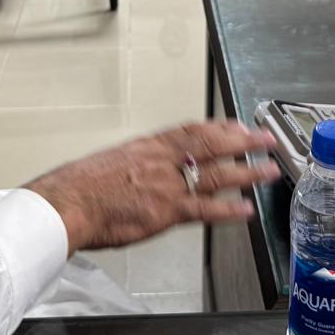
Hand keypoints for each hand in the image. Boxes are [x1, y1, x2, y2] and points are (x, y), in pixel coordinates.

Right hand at [25, 121, 279, 254]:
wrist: (65, 203)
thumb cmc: (79, 187)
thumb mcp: (110, 162)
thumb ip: (135, 165)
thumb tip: (144, 170)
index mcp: (147, 146)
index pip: (190, 130)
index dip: (218, 127)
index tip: (237, 124)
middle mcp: (161, 160)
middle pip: (211, 144)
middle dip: (242, 141)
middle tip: (266, 138)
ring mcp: (165, 184)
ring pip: (215, 173)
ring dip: (246, 171)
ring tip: (268, 170)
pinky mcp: (165, 210)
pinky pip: (204, 208)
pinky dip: (228, 209)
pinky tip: (246, 209)